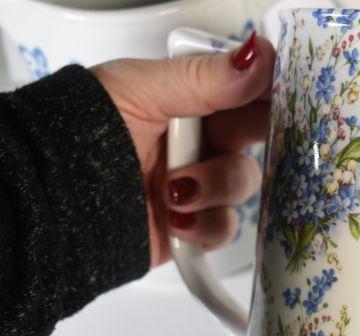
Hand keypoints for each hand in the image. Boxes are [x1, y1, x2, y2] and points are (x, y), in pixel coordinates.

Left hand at [91, 32, 274, 266]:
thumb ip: (204, 77)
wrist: (51, 205)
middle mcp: (198, 141)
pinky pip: (225, 228)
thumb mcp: (140, 90)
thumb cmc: (81, 135)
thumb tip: (257, 56)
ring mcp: (197, 185)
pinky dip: (205, 227)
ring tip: (173, 190)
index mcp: (189, 100)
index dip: (269, 93)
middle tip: (222, 139)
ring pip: (243, 185)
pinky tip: (175, 219)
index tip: (281, 96)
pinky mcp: (193, 227)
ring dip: (215, 187)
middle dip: (245, 139)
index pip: (246, 91)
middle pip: (255, 138)